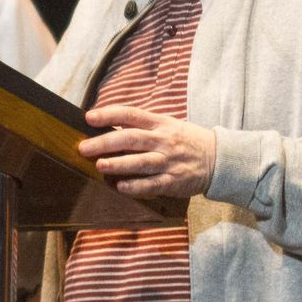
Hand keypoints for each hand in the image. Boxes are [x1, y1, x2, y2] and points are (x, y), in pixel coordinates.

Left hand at [78, 105, 216, 198]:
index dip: (109, 115)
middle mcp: (162, 140)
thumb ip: (141, 126)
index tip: (89, 118)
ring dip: (118, 164)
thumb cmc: (184, 141)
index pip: (131, 114)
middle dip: (105, 142)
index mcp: (159, 123)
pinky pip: (152, 184)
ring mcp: (168, 161)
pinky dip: (135, 186)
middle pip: (131, 139)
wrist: (217, 159)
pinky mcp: (173, 181)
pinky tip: (120, 187)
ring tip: (99, 166)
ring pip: (140, 162)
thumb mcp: (167, 125)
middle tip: (84, 148)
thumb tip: (109, 127)